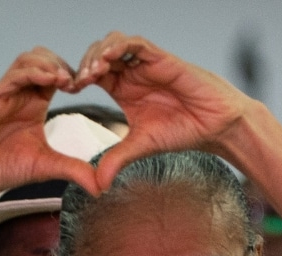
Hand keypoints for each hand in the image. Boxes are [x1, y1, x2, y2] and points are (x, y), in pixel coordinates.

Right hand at [0, 47, 99, 201]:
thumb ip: (74, 170)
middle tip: (81, 81)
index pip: (57, 76)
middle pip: (44, 59)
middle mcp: (20, 94)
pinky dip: (33, 73)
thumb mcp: (47, 167)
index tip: (90, 87)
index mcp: (34, 104)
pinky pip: (12, 76)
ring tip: (67, 79)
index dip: (75, 76)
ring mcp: (5, 94)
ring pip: (28, 60)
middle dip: (65, 64)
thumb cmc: (2, 169)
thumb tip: (101, 187)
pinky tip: (50, 80)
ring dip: (50, 64)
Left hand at [74, 32, 252, 190]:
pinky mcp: (161, 58)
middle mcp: (132, 73)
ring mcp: (146, 64)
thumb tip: (97, 185)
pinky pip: (135, 44)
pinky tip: (108, 60)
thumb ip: (116, 160)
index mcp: (123, 89)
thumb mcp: (140, 147)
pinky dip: (119, 47)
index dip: (77, 78)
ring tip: (91, 73)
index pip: (92, 74)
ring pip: (113, 44)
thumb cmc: (183, 132)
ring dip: (98, 54)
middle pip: (97, 55)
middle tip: (75, 82)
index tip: (67, 91)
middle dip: (83, 64)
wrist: (214, 127)